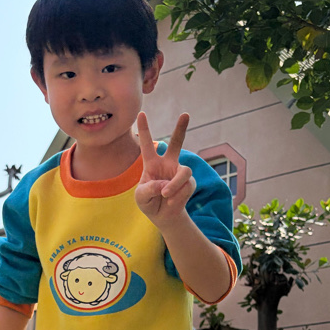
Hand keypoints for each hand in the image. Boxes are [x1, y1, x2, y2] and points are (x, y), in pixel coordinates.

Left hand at [135, 111, 195, 230]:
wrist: (162, 216)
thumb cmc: (148, 202)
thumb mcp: (141, 197)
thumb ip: (148, 189)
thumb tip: (164, 185)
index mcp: (152, 164)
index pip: (147, 144)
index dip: (144, 129)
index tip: (141, 113)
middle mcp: (167, 164)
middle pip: (177, 143)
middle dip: (181, 129)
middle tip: (185, 114)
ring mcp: (179, 172)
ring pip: (184, 171)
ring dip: (174, 185)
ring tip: (165, 194)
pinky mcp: (189, 183)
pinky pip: (186, 186)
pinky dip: (177, 195)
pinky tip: (171, 201)